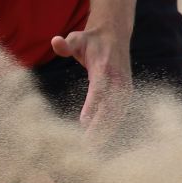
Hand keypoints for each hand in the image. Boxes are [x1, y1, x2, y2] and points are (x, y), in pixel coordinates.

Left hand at [50, 29, 131, 144]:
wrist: (115, 34)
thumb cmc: (91, 40)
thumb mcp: (77, 38)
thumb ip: (66, 44)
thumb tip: (55, 41)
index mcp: (104, 67)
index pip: (99, 90)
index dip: (92, 106)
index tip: (83, 123)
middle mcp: (117, 78)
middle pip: (109, 106)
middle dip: (99, 126)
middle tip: (85, 145)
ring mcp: (124, 86)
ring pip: (117, 112)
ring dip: (106, 130)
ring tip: (93, 148)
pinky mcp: (126, 91)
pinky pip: (120, 112)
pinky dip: (112, 125)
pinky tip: (102, 140)